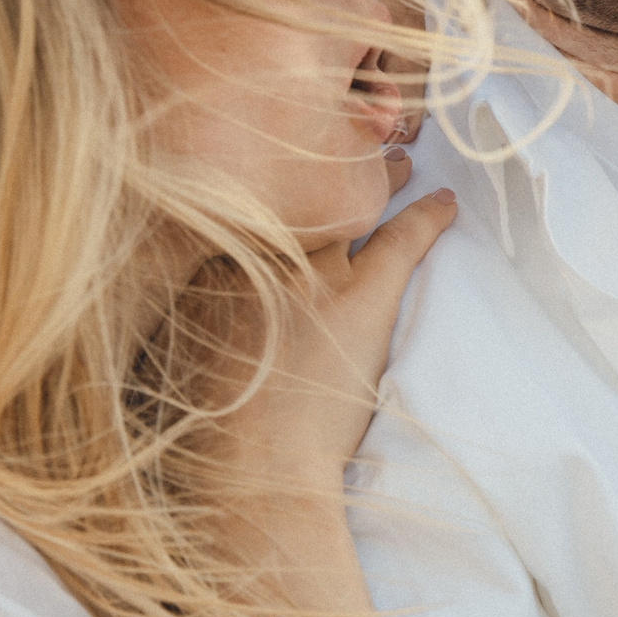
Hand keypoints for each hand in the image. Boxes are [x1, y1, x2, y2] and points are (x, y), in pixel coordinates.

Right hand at [204, 190, 456, 518]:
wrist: (249, 471)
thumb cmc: (203, 429)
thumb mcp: (172, 352)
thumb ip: (185, 312)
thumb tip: (192, 301)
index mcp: (203, 268)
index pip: (246, 206)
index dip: (273, 186)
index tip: (285, 172)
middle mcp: (255, 255)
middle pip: (296, 194)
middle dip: (324, 167)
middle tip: (347, 146)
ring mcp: (313, 274)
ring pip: (350, 206)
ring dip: (378, 179)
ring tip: (400, 160)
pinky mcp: (362, 299)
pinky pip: (402, 239)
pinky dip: (427, 217)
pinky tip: (446, 202)